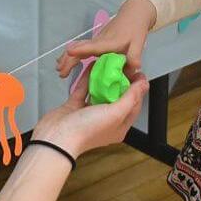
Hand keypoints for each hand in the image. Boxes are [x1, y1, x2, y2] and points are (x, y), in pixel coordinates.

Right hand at [31, 72, 149, 158]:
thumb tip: (144, 84)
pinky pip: (84, 89)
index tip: (137, 72)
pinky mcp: (75, 107)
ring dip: (104, 78)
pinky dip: (88, 78)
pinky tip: (91, 66)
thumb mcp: (115, 113)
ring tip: (109, 63)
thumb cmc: (87, 129)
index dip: (137, 88)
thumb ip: (131, 97)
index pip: (134, 105)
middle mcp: (106, 120)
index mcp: (119, 126)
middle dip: (120, 81)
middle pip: (117, 97)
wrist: (57, 137)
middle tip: (123, 65)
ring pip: (100, 92)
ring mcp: (89, 113)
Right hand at [56, 0, 155, 78]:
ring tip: (59, 69)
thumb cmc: (135, 29)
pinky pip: (80, 48)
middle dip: (69, 59)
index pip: (94, 46)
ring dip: (67, 57)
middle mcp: (99, 41)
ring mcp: (95, 40)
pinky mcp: (95, 41)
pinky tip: (64, 60)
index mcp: (110, 43)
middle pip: (80, 48)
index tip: (70, 52)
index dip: (82, 49)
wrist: (133, 14)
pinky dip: (70, 54)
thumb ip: (135, 56)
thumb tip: (133, 69)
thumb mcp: (139, 43)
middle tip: (61, 72)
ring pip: (77, 47)